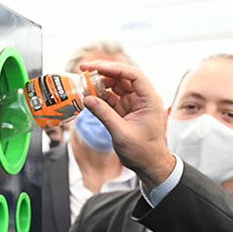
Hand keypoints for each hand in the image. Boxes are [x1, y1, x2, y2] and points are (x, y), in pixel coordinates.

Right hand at [79, 59, 175, 187]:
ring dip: (100, 83)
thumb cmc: (143, 151)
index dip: (113, 67)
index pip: (133, 74)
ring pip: (116, 85)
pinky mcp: (125, 109)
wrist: (149, 165)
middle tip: (84, 69)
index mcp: (149, 99)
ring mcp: (133, 102)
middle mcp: (142, 97)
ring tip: (83, 84)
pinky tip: (88, 96)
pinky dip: (100, 95)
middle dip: (103, 72)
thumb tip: (87, 99)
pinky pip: (111, 97)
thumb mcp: (121, 133)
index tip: (94, 66)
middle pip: (122, 76)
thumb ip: (104, 114)